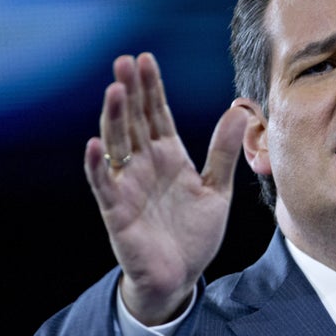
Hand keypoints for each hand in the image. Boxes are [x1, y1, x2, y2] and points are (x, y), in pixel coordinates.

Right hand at [84, 52, 247, 324]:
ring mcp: (129, 186)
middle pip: (135, 121)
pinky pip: (104, 185)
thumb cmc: (195, 234)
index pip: (158, 115)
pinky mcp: (117, 211)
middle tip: (125, 60)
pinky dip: (99, 166)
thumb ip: (223, 152)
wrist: (181, 276)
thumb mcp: (217, 190)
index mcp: (169, 157)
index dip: (152, 88)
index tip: (146, 58)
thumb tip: (240, 110)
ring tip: (116, 89)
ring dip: (115, 118)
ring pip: (117, 145)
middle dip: (131, 92)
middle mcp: (146, 165)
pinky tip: (95, 144)